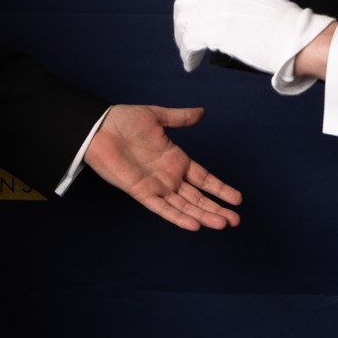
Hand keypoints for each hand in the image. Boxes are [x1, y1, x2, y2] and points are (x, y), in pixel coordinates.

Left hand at [83, 104, 241, 230]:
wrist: (99, 127)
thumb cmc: (124, 120)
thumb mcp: (157, 116)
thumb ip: (180, 118)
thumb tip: (201, 113)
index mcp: (176, 159)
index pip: (204, 178)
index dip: (220, 189)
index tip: (237, 199)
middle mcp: (169, 176)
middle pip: (197, 197)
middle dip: (217, 208)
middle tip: (236, 220)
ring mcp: (156, 186)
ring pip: (184, 206)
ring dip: (203, 215)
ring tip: (222, 224)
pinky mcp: (142, 192)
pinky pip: (162, 208)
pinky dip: (177, 217)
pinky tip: (194, 225)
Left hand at [147, 0, 331, 74]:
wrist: (294, 36)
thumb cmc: (279, 20)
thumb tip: (205, 8)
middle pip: (183, 2)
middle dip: (183, 23)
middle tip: (189, 41)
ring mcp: (214, 6)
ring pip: (183, 23)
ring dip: (185, 42)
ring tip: (192, 54)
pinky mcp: (211, 29)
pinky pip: (188, 43)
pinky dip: (188, 55)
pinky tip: (192, 63)